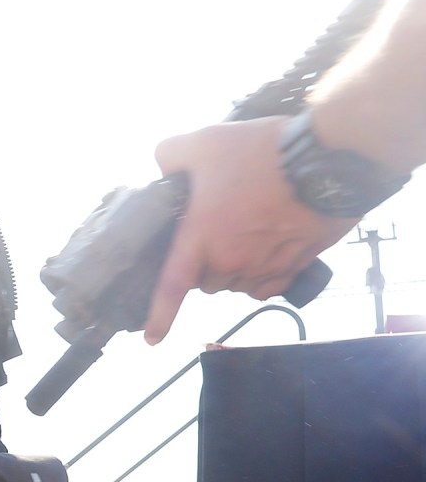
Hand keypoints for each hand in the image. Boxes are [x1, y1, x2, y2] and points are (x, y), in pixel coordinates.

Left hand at [146, 117, 355, 343]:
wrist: (328, 157)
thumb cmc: (263, 150)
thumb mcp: (202, 141)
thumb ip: (169, 156)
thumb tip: (162, 167)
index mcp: (201, 237)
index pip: (172, 287)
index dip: (160, 316)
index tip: (152, 340)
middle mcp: (231, 261)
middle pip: (207, 280)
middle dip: (206, 262)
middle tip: (216, 227)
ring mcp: (267, 267)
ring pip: (239, 282)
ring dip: (238, 266)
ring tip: (248, 227)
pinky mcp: (298, 265)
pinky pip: (270, 284)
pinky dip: (265, 272)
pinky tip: (269, 245)